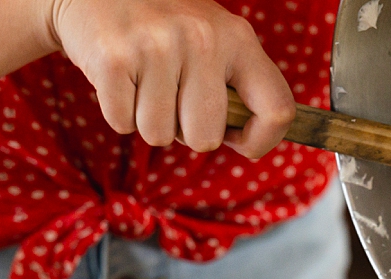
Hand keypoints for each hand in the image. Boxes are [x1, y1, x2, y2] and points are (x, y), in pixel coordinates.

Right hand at [47, 0, 296, 157]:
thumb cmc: (164, 26)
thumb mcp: (214, 39)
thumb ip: (237, 84)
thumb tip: (250, 140)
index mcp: (237, 37)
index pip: (277, 109)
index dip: (260, 140)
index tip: (239, 140)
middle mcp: (202, 39)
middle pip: (205, 139)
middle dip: (186, 133)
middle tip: (173, 99)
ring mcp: (156, 47)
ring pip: (159, 135)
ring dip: (148, 121)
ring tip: (144, 83)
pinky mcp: (113, 58)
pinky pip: (123, 124)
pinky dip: (119, 112)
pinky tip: (121, 79)